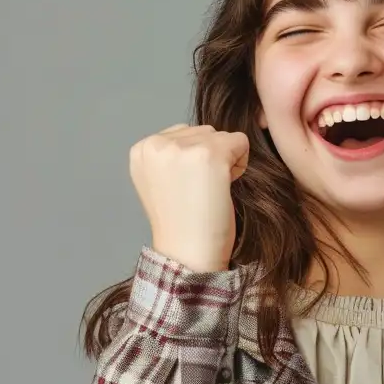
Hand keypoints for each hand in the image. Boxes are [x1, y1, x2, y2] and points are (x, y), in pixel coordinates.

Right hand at [128, 124, 250, 273]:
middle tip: (197, 191)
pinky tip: (223, 188)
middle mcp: (157, 144)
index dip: (192, 160)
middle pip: (204, 131)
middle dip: (209, 157)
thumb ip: (171, 153)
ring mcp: (183, 147)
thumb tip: (201, 134)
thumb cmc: (181, 220)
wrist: (188, 252)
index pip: (184, 133)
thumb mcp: (160, 178)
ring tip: (208, 191)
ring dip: (225, 161)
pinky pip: (241, 141)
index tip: (184, 187)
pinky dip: (240, 164)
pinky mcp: (210, 153)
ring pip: (223, 136)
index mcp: (142, 149)